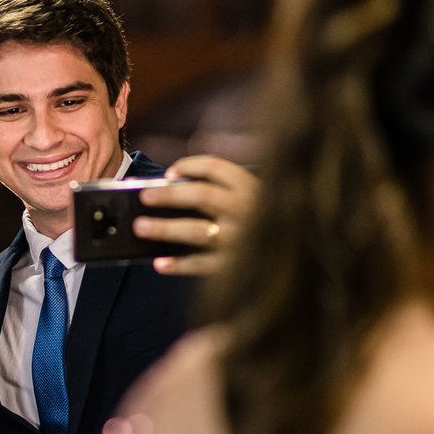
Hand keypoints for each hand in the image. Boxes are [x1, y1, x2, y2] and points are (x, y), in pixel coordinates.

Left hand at [134, 155, 257, 275]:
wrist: (292, 255)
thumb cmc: (264, 226)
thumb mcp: (253, 202)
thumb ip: (222, 194)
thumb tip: (170, 192)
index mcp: (252, 188)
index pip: (216, 168)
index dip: (190, 166)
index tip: (169, 173)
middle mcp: (248, 211)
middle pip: (202, 196)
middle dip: (170, 194)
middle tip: (144, 196)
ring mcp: (241, 240)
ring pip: (196, 231)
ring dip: (165, 228)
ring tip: (140, 226)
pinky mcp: (234, 267)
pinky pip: (200, 265)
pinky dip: (178, 264)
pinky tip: (159, 263)